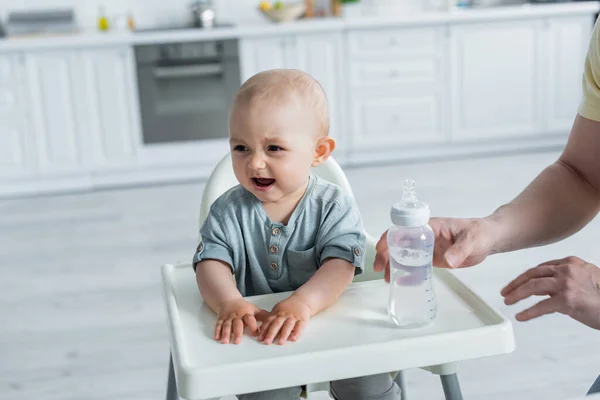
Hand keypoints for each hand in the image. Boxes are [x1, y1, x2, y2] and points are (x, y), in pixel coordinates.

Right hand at [215, 298, 269, 343]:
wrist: (228, 300)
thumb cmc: (243, 307)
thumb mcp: (254, 309)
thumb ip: (263, 316)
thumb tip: (275, 320)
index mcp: (246, 313)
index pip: (250, 319)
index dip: (253, 326)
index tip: (256, 334)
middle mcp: (237, 316)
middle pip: (237, 324)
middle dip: (237, 332)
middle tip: (237, 341)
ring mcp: (228, 318)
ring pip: (227, 325)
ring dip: (226, 333)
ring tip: (225, 341)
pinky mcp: (220, 319)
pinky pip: (218, 325)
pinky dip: (217, 331)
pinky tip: (217, 338)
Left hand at [258, 295, 310, 344]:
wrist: (301, 300)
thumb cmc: (288, 307)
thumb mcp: (277, 310)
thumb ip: (270, 319)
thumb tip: (261, 329)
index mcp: (277, 313)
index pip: (269, 321)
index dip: (264, 330)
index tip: (260, 338)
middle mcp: (284, 315)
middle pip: (277, 324)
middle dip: (271, 333)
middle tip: (267, 342)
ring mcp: (293, 317)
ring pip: (288, 326)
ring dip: (284, 334)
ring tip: (280, 343)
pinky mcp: (302, 320)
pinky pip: (299, 327)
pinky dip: (297, 333)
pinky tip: (294, 339)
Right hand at [373, 217, 497, 281]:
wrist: (488, 240)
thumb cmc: (479, 233)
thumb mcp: (471, 240)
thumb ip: (460, 250)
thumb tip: (448, 260)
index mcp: (429, 227)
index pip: (403, 229)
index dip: (389, 237)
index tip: (381, 249)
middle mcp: (424, 237)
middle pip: (398, 243)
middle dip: (385, 254)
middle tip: (379, 267)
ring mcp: (427, 248)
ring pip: (404, 255)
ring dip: (392, 265)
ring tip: (386, 278)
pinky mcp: (432, 259)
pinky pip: (415, 266)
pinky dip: (406, 274)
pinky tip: (401, 282)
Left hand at [501, 256, 599, 329]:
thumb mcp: (584, 278)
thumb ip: (563, 279)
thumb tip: (543, 289)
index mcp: (570, 262)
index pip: (540, 268)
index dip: (525, 276)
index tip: (515, 284)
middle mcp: (566, 270)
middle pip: (532, 274)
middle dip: (515, 284)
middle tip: (505, 292)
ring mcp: (566, 284)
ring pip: (532, 286)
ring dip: (516, 294)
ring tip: (508, 301)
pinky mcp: (567, 300)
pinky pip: (541, 306)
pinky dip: (528, 312)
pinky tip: (521, 316)